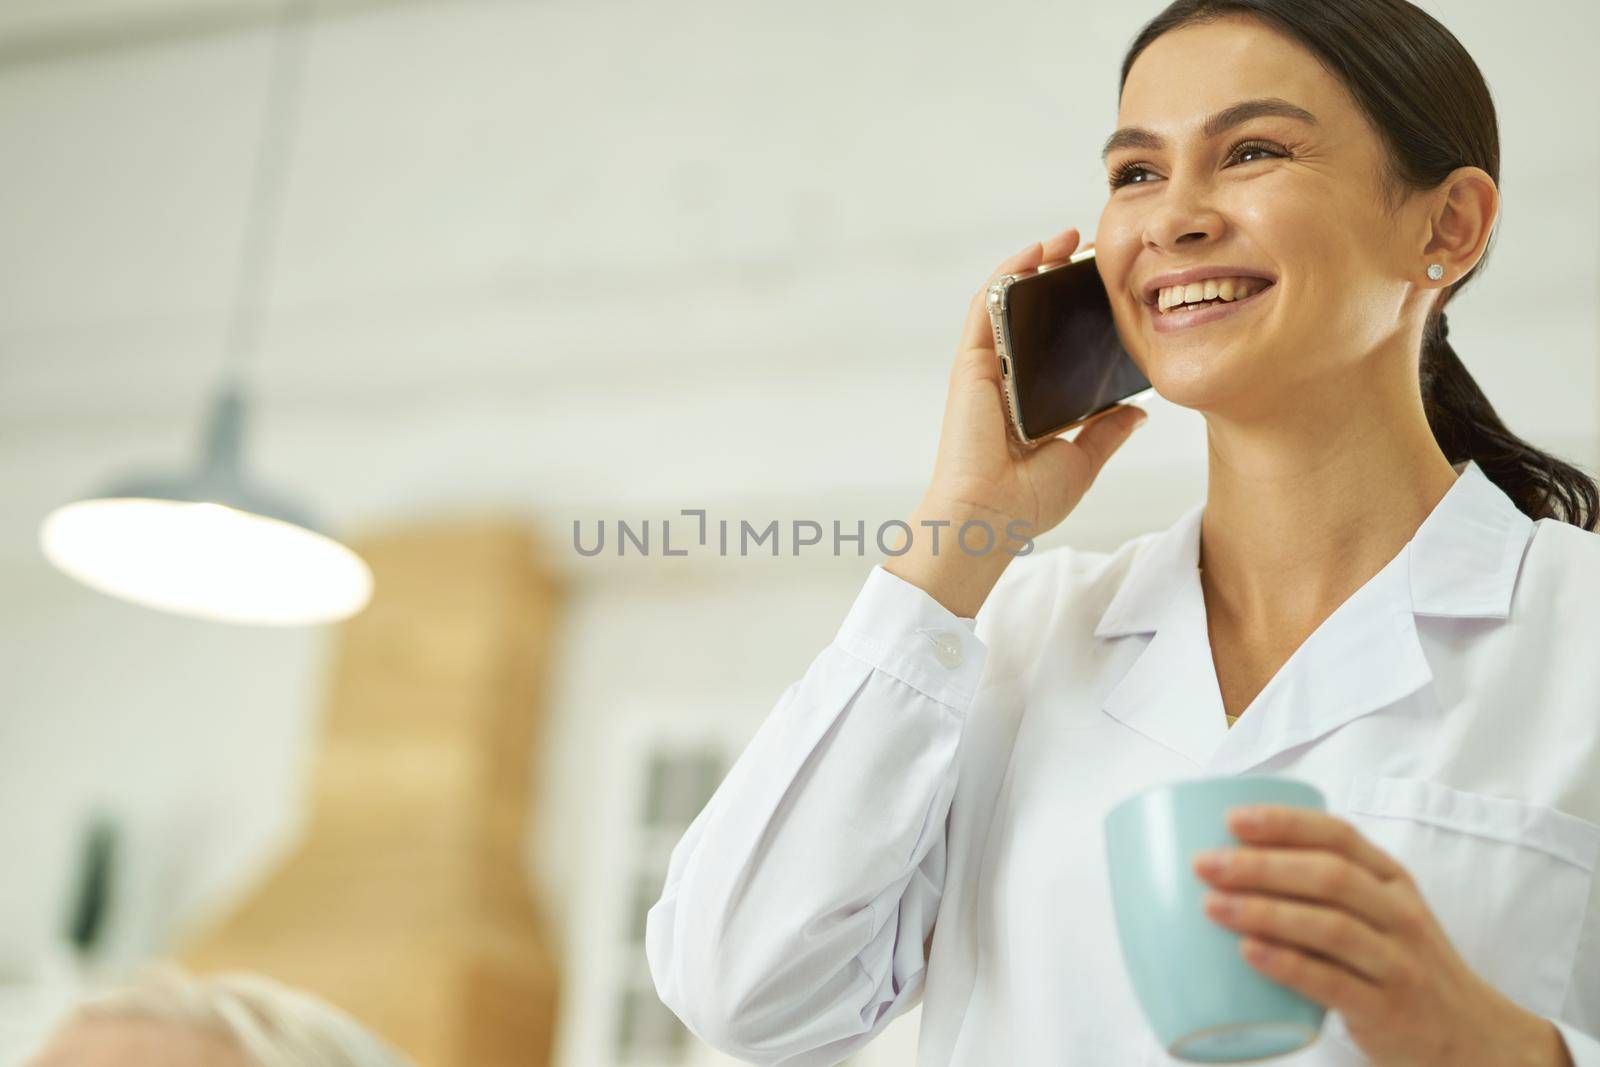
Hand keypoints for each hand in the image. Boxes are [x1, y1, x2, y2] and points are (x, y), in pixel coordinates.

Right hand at [924, 226, 1146, 536]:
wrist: (989, 518)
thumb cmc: (1026, 501)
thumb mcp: (1082, 461)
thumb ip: (1106, 433)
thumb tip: (1138, 414)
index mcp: (1028, 402)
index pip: (1053, 346)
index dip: (1077, 313)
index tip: (1109, 290)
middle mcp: (1005, 380)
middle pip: (1032, 316)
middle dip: (1059, 278)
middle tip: (1093, 254)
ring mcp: (986, 369)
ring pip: (1008, 302)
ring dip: (1034, 264)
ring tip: (1067, 239)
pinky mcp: (971, 364)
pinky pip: (986, 307)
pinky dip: (1007, 274)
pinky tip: (1034, 251)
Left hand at [1193, 805, 1571, 1066]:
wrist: (1472, 1038)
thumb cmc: (1402, 965)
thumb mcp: (1382, 914)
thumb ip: (1328, 888)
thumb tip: (1233, 864)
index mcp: (1391, 880)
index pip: (1339, 836)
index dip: (1285, 823)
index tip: (1231, 820)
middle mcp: (1399, 914)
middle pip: (1329, 876)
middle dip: (1261, 866)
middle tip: (1204, 865)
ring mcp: (1398, 963)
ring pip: (1331, 926)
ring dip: (1266, 912)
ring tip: (1212, 906)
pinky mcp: (1389, 1010)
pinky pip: (1334, 983)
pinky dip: (1288, 965)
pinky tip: (1249, 953)